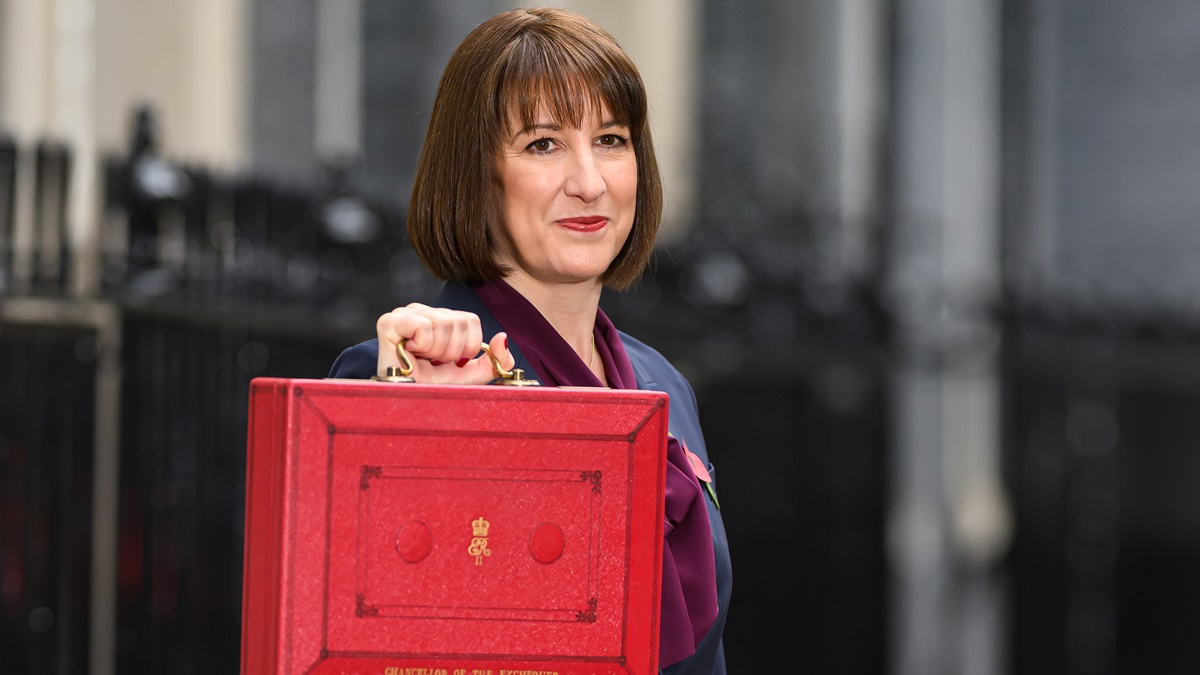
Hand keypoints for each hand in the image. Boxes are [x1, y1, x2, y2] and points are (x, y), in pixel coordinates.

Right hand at [375, 303, 514, 383]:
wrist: (406, 404)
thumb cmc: (432, 388)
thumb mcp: (470, 376)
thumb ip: (494, 361)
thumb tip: (502, 337)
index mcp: (441, 318)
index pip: (471, 319)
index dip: (468, 346)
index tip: (452, 362)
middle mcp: (423, 311)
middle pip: (459, 322)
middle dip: (452, 352)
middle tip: (435, 363)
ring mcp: (405, 313)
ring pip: (443, 323)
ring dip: (437, 351)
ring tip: (423, 360)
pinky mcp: (389, 321)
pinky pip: (423, 326)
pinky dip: (423, 346)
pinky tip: (411, 354)